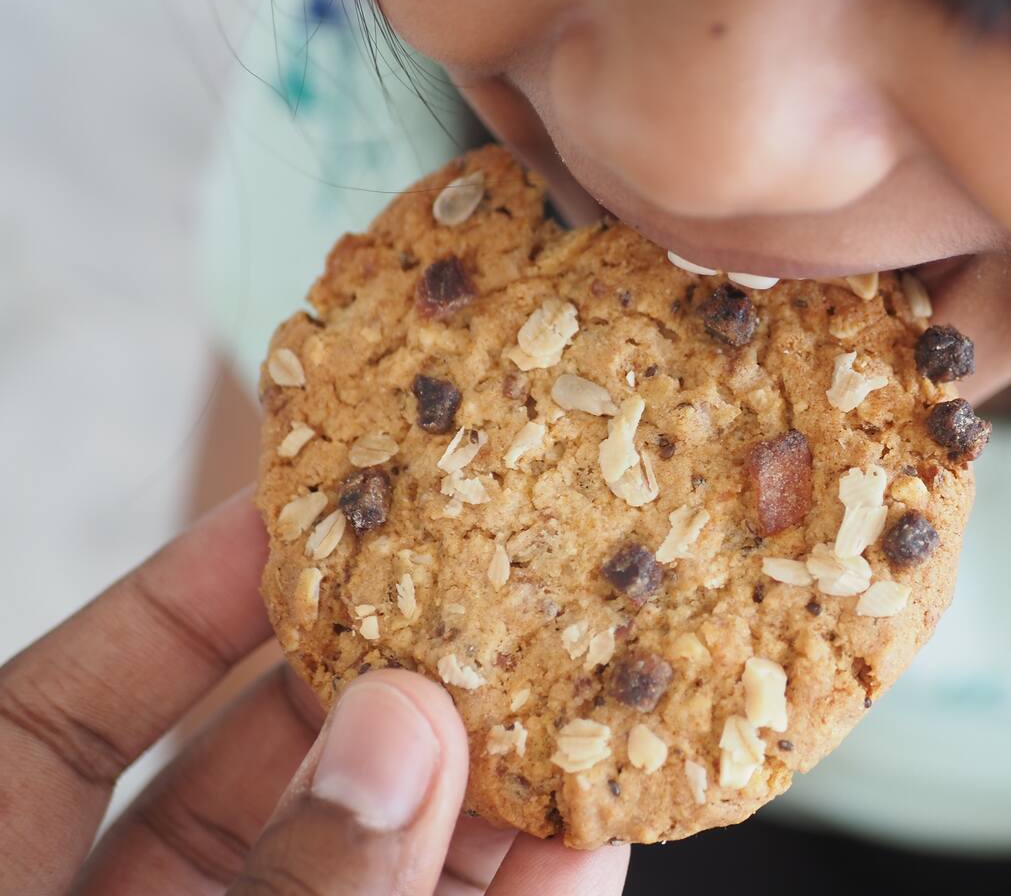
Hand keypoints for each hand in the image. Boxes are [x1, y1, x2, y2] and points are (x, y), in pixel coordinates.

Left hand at [0, 490, 630, 894]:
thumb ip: (282, 884)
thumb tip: (399, 734)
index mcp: (10, 891)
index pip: (60, 722)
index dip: (174, 605)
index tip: (284, 511)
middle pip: (253, 782)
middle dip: (376, 689)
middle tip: (477, 596)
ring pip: (375, 871)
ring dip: (478, 796)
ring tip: (571, 695)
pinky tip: (592, 841)